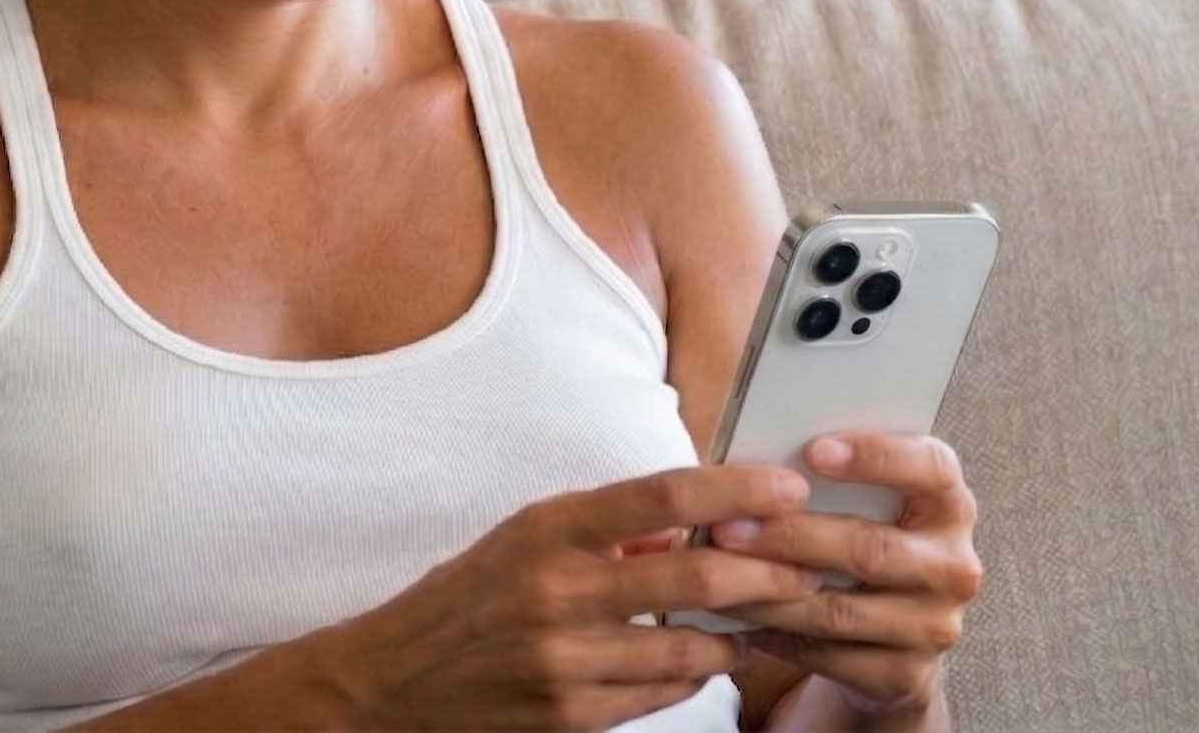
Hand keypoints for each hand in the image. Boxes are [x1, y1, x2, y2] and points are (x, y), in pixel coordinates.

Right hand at [307, 464, 826, 729]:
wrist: (390, 684)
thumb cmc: (464, 600)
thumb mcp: (524, 537)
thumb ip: (605, 528)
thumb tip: (685, 523)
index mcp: (549, 530)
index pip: (662, 496)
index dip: (736, 490)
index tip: (786, 488)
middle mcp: (558, 592)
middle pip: (695, 575)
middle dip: (768, 572)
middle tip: (808, 565)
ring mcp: (566, 662)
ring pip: (690, 648)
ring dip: (742, 632)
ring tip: (773, 614)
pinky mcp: (571, 717)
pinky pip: (661, 696)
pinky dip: (697, 676)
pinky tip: (712, 659)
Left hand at [706, 434, 982, 721]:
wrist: (893, 635)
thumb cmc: (862, 538)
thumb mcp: (866, 500)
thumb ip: (829, 477)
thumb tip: (751, 460)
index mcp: (950, 504)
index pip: (930, 468)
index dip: (876, 456)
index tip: (813, 450)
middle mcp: (954, 566)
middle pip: (870, 549)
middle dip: (790, 535)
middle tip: (726, 524)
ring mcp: (934, 627)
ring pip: (838, 610)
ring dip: (767, 591)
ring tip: (713, 570)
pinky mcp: (905, 676)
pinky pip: (825, 654)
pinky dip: (771, 633)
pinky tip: (733, 613)